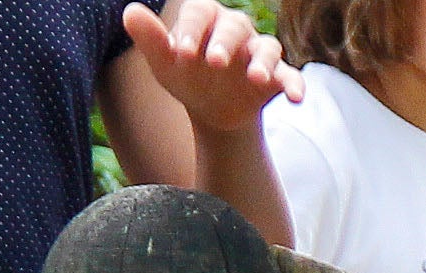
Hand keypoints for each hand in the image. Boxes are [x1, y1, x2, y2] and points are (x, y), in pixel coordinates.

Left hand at [122, 0, 287, 128]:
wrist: (212, 109)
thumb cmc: (186, 76)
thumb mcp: (164, 63)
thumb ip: (149, 38)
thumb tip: (130, 11)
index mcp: (206, 18)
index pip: (199, 12)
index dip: (191, 30)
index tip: (180, 54)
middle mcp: (235, 29)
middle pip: (234, 26)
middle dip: (225, 43)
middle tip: (214, 63)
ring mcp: (258, 52)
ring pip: (267, 47)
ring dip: (262, 61)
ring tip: (254, 78)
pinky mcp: (276, 77)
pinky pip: (289, 75)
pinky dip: (295, 83)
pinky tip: (296, 98)